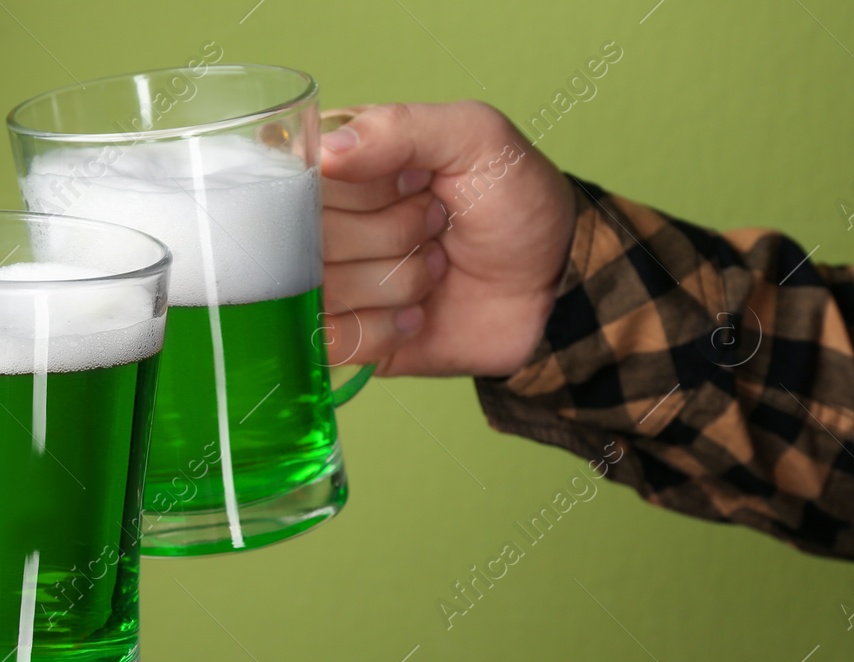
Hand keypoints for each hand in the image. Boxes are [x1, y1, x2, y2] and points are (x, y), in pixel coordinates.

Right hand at [319, 101, 576, 377]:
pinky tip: (418, 315)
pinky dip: (383, 330)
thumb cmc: (515, 201)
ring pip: (318, 291)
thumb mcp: (476, 136)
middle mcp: (324, 222)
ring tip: (436, 268)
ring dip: (395, 282)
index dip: (362, 190)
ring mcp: (330, 283)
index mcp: (341, 163)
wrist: (554, 284)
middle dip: (390, 235)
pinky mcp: (344, 337)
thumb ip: (400, 128)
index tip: (417, 181)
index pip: (300, 177)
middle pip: (305, 237)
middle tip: (436, 225)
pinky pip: (330, 341)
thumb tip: (327, 154)